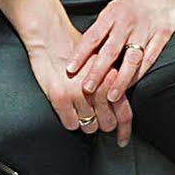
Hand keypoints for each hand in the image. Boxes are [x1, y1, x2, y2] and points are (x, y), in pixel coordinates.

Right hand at [26, 24, 133, 146]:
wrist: (49, 34)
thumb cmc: (74, 45)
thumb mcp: (99, 61)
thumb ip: (110, 80)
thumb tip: (117, 102)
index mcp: (110, 78)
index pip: (124, 113)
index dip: (124, 130)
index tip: (122, 140)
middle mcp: (97, 88)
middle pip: (108, 124)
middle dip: (102, 124)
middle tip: (97, 119)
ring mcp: (78, 94)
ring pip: (89, 126)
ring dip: (86, 122)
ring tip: (81, 110)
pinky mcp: (60, 97)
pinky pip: (71, 124)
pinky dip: (70, 121)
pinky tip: (69, 111)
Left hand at [67, 0, 174, 108]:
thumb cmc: (134, 1)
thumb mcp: (113, 8)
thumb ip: (102, 29)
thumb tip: (83, 53)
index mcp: (112, 14)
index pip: (92, 36)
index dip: (80, 54)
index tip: (69, 70)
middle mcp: (127, 23)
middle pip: (110, 51)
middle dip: (97, 71)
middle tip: (86, 89)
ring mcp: (145, 30)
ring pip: (131, 59)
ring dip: (120, 79)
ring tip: (111, 96)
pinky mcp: (162, 35)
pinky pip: (149, 59)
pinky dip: (139, 74)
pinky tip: (131, 85)